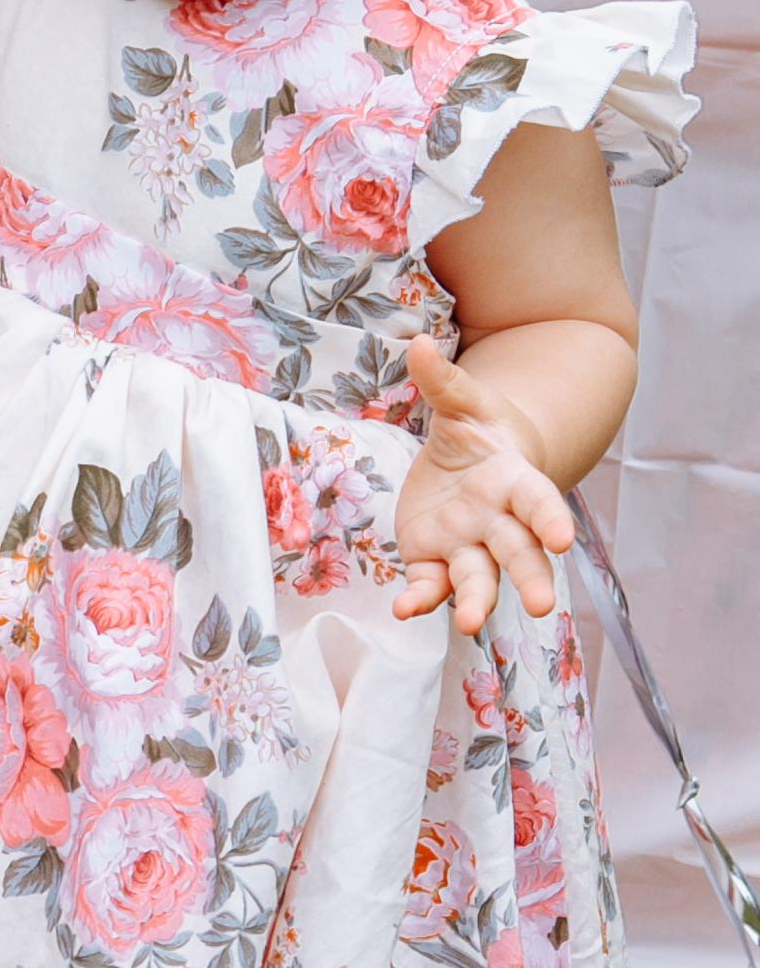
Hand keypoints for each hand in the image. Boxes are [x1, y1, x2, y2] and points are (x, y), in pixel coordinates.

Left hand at [393, 336, 573, 637]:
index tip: (562, 540)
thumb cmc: (477, 431)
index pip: (538, 500)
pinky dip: (420, 598)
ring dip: (476, 601)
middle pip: (519, 552)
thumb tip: (417, 345)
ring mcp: (467, 545)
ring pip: (478, 578)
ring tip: (469, 623)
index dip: (550, 519)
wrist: (470, 462)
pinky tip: (404, 609)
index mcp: (514, 479)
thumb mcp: (461, 403)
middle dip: (530, 577)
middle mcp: (498, 521)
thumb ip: (442, 381)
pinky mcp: (434, 560)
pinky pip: (431, 584)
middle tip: (542, 606)